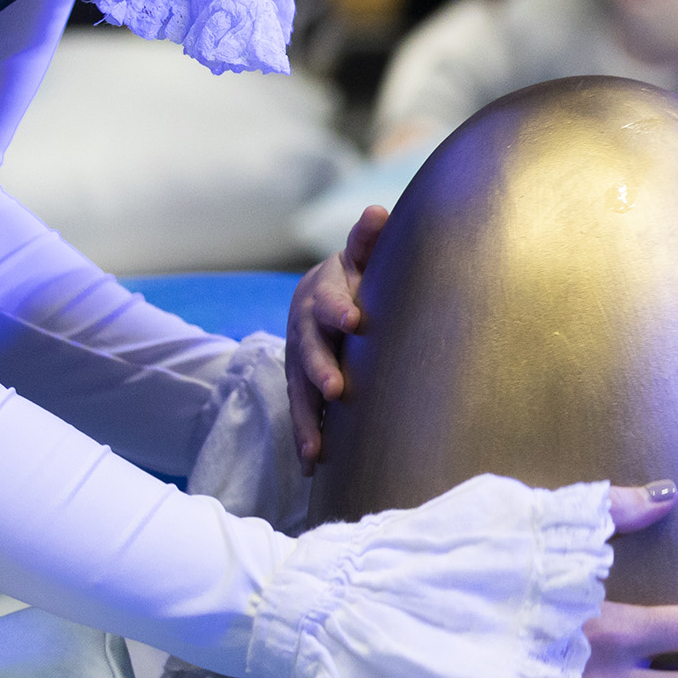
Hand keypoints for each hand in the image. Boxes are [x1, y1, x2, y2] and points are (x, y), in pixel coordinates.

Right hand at [284, 205, 383, 470]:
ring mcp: (299, 359)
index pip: (329, 298)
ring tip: (318, 448)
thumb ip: (367, 240)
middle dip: (320, 369)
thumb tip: (378, 211)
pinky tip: (313, 466)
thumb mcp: (360, 256)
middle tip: (336, 389)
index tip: (355, 320)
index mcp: (323, 293)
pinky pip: (301, 412)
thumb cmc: (356, 276)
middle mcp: (305, 328)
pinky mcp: (300, 385)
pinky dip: (306, 436)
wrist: (321, 298)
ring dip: (308, 418)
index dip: (339, 307)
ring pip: (299, 389)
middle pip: (309, 348)